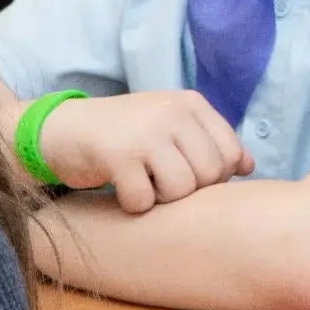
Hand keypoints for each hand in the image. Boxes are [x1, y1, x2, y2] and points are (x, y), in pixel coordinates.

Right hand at [37, 90, 254, 212]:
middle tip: (161, 183)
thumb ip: (209, 142)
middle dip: (190, 191)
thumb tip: (249, 167)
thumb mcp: (170, 128)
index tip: (189, 175)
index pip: (230, 152)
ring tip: (144, 184)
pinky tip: (121, 189)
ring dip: (162, 199)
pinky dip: (134, 205)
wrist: (60, 130)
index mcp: (190, 104)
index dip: (215, 176)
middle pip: (210, 174)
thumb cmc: (123, 134)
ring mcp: (146, 132)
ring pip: (182, 190)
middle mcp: (172, 113)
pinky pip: (145, 201)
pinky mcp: (117, 156)